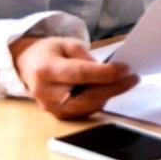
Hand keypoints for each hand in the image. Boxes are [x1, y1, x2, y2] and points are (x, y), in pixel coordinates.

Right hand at [9, 36, 138, 119]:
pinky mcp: (58, 115)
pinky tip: (109, 90)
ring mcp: (51, 107)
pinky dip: (100, 101)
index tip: (125, 69)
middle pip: (87, 95)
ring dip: (110, 95)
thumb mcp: (67, 44)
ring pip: (88, 106)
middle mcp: (46, 92)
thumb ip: (85, 56)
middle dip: (114, 87)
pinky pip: (85, 112)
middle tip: (133, 78)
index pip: (79, 74)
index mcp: (46, 70)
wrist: (27, 67)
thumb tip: (106, 70)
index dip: (105, 73)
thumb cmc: (49, 53)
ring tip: (125, 82)